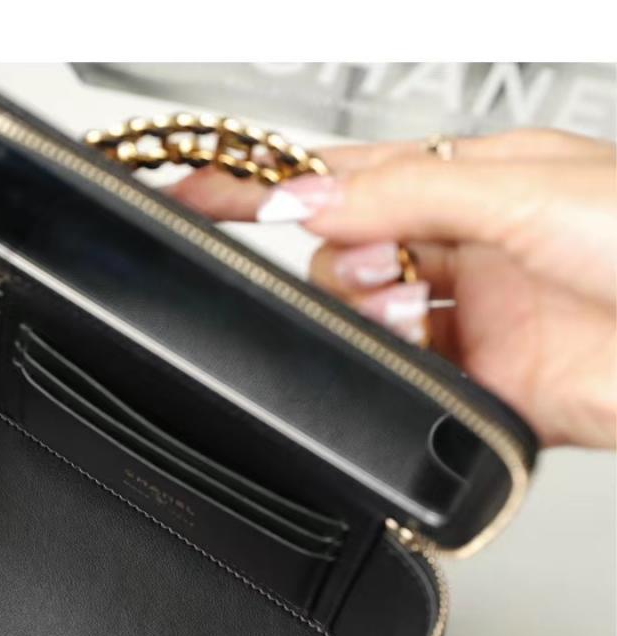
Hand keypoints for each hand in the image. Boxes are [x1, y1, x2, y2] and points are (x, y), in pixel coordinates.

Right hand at [167, 129, 616, 449]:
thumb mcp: (517, 190)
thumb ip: (401, 195)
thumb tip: (304, 200)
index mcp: (467, 183)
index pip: (339, 176)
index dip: (264, 179)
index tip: (195, 187)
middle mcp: (456, 249)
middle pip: (340, 251)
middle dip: (341, 254)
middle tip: (375, 260)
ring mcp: (462, 317)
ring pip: (361, 314)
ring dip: (369, 308)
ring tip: (411, 303)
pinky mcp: (473, 382)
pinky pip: (400, 376)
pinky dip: (393, 362)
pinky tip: (419, 341)